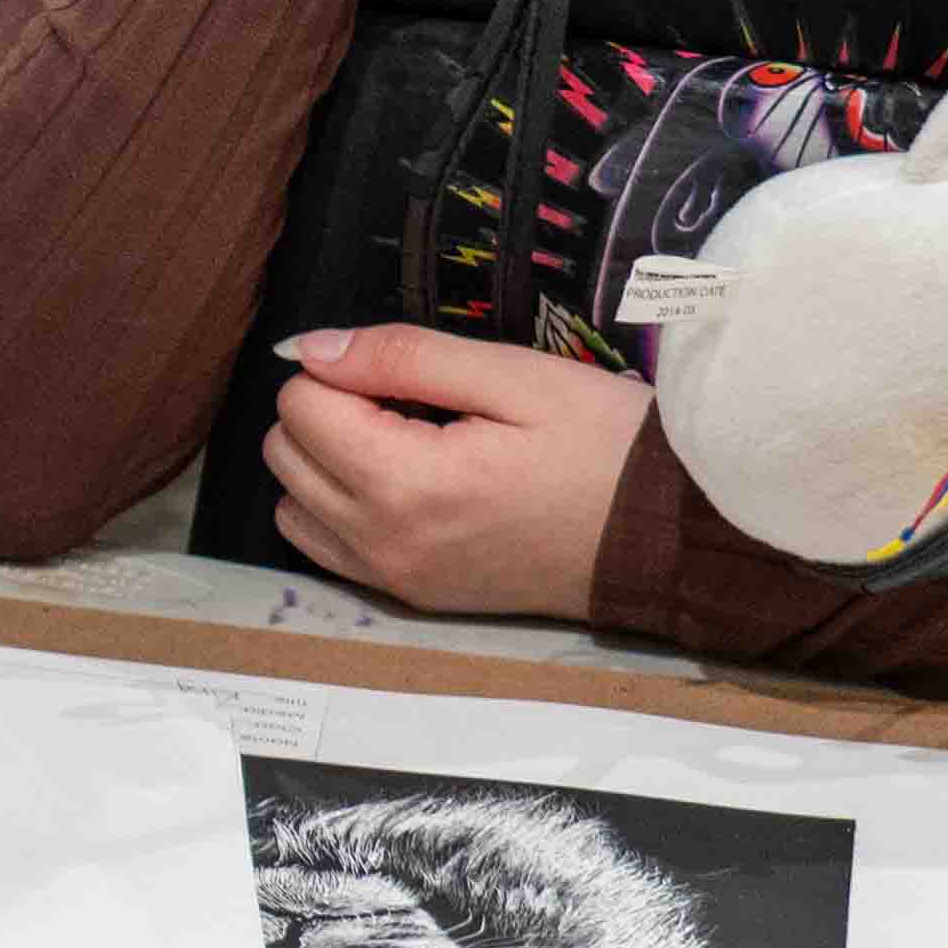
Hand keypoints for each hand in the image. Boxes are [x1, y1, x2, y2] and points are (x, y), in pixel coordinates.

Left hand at [260, 327, 649, 616]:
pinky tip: (402, 483)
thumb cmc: (600, 443)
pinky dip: (339, 509)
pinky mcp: (413, 597)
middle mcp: (384, 543)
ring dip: (324, 463)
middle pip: (284, 454)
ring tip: (403, 441)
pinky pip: (329, 549)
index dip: (343, 370)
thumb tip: (310, 349)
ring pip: (293, 507)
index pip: (300, 405)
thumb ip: (402, 358)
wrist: (664, 538)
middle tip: (408, 401)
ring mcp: (396, 579)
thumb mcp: (511, 377)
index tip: (406, 373)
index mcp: (406, 484)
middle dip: (327, 411)